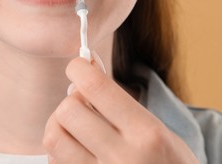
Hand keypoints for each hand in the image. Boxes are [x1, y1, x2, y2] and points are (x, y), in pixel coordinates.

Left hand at [43, 57, 198, 163]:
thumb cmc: (168, 163)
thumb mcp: (156, 129)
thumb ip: (121, 104)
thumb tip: (85, 70)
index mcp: (146, 133)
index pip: (96, 87)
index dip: (78, 69)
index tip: (77, 67)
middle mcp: (122, 157)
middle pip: (68, 111)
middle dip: (70, 101)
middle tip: (81, 104)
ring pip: (54, 137)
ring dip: (59, 125)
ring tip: (75, 127)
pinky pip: (55, 161)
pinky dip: (59, 150)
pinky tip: (76, 148)